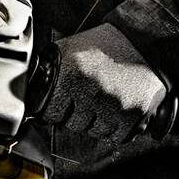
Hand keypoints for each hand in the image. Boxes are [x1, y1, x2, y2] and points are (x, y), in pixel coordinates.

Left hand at [38, 24, 169, 159]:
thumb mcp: (71, 48)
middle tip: (84, 101)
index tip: (59, 108)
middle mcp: (90, 92)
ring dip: (95, 122)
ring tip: (101, 104)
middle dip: (75, 115)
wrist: (143, 41)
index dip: (54, 110)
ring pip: (93, 131)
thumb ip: (52, 69)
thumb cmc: (105, 44)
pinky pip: (115, 137)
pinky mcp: (134, 114)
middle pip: (72, 124)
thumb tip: (35, 90)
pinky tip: (114, 113)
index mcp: (71, 74)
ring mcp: (113, 106)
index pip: (51, 112)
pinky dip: (113, 130)